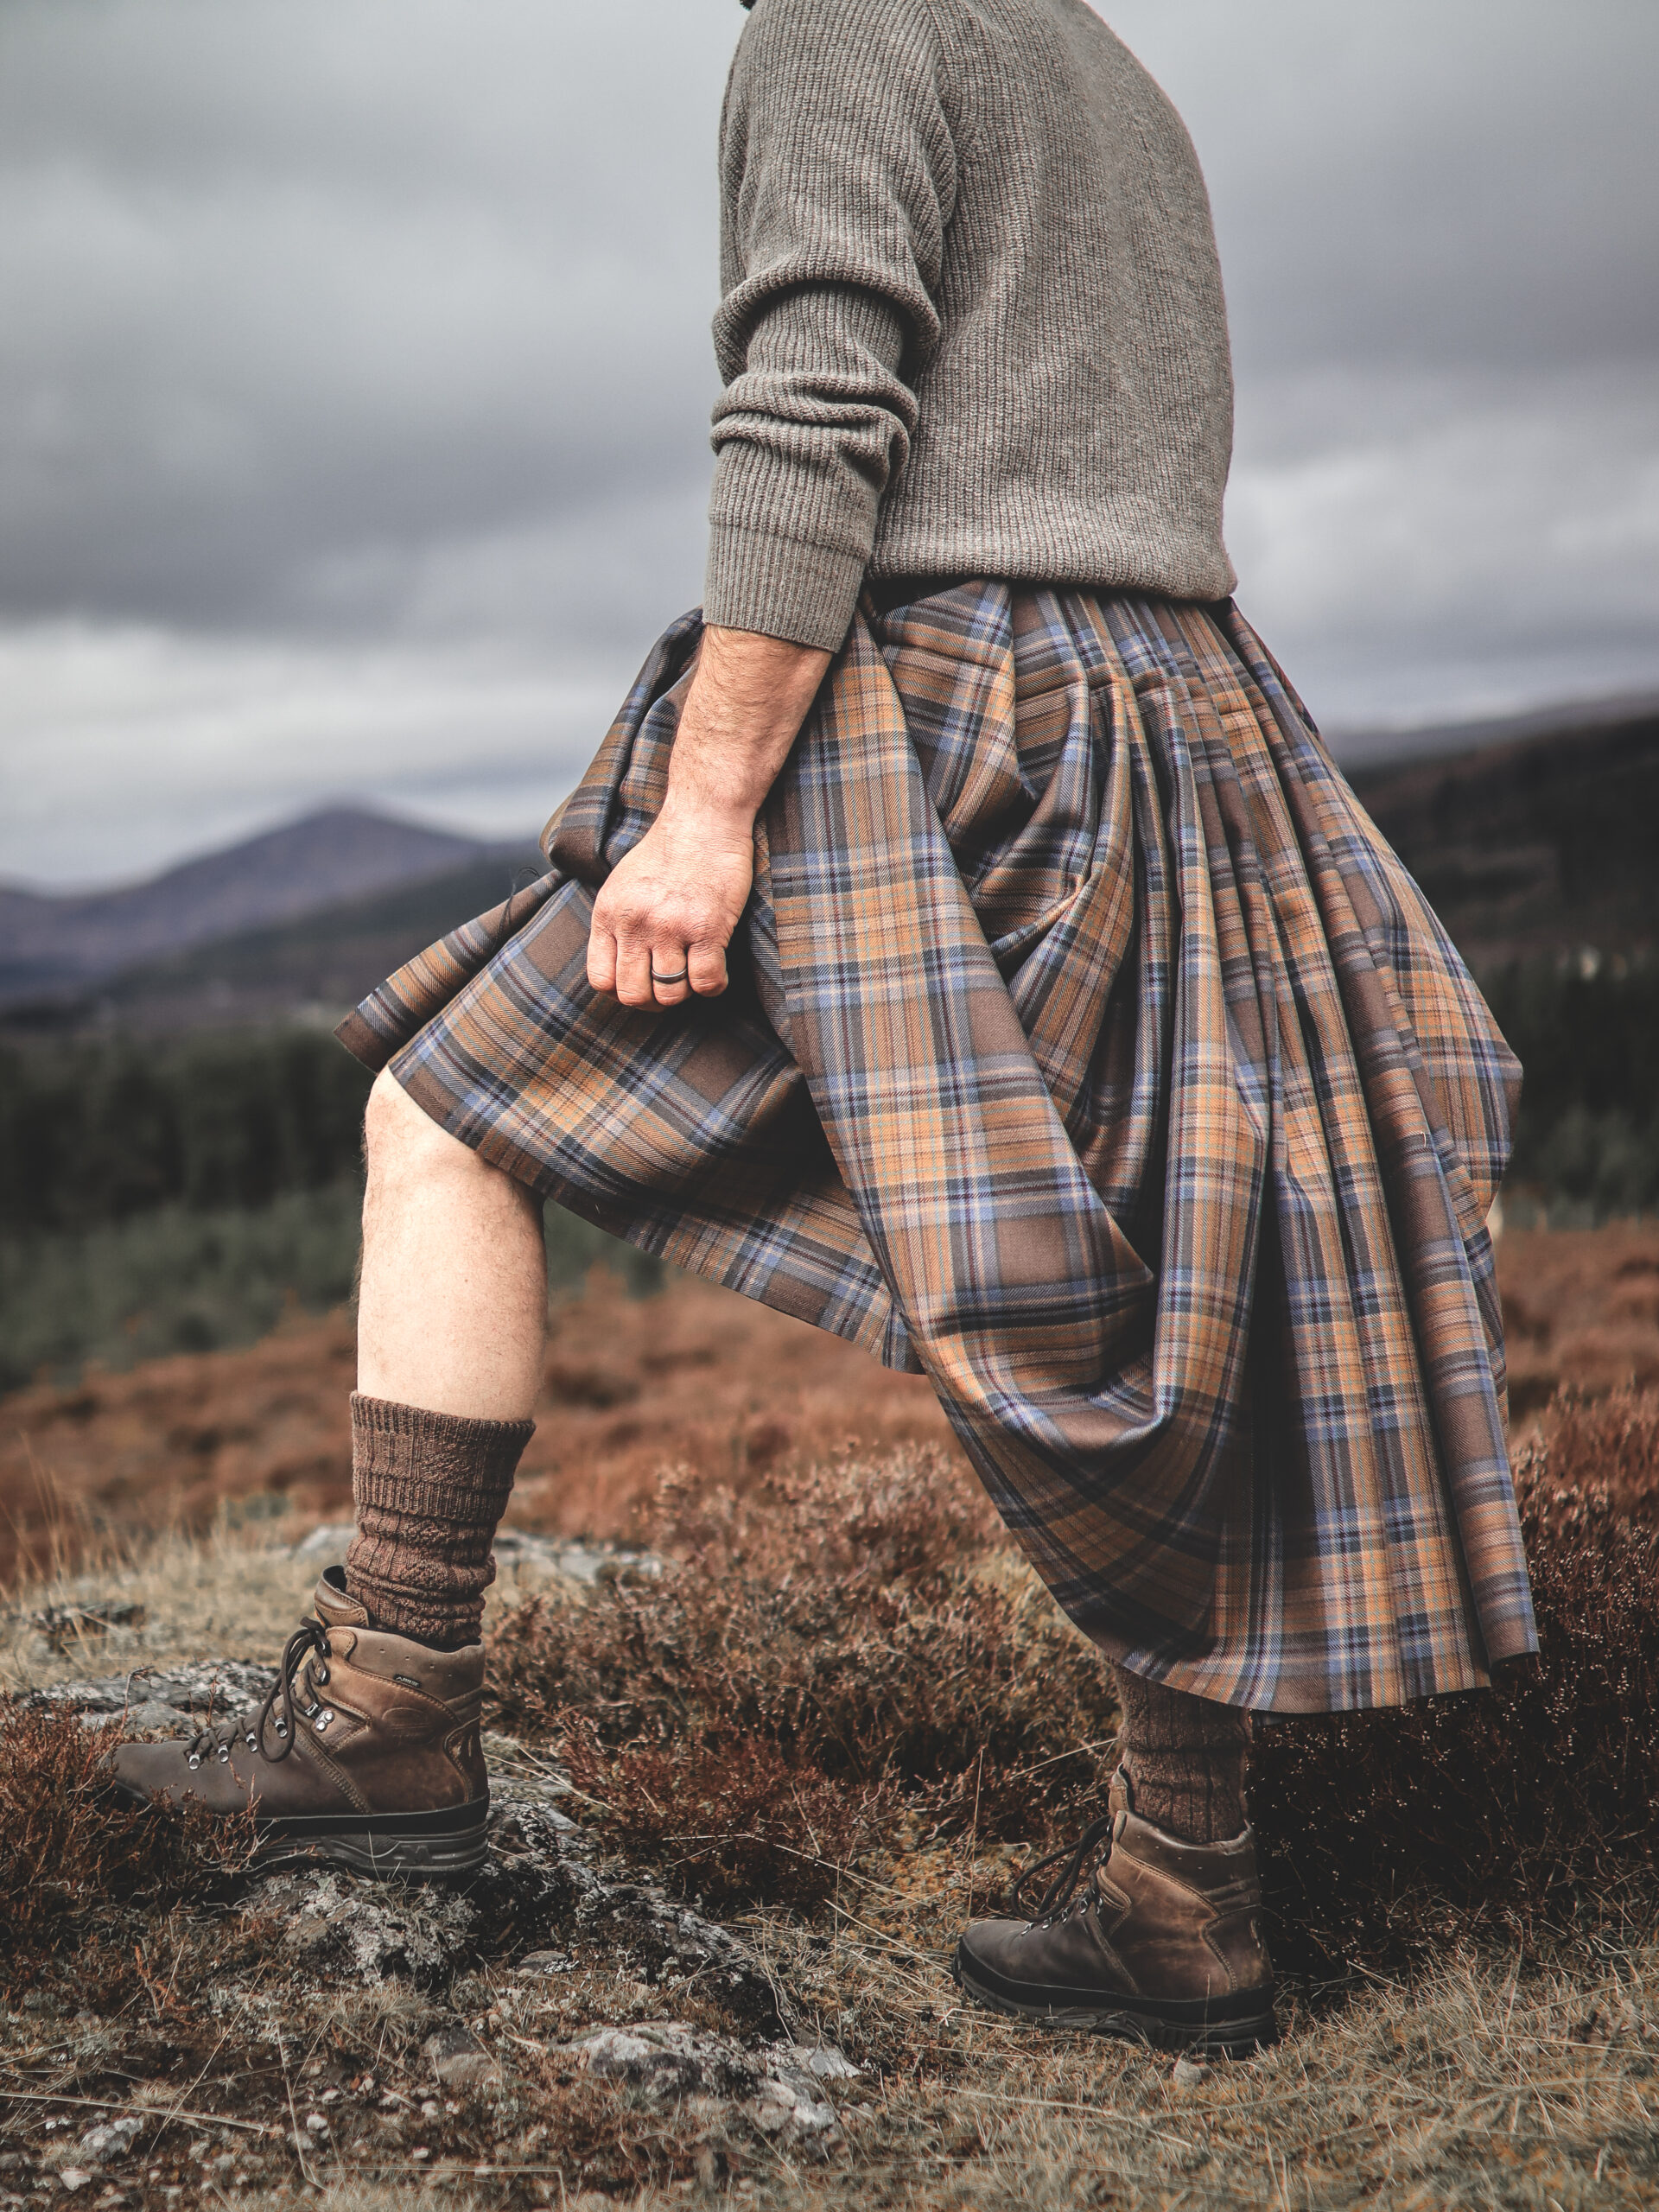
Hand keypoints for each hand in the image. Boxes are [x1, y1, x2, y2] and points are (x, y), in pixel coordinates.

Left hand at [587, 798, 754, 1007]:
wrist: (704, 818)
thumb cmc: (668, 850)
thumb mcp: (623, 884)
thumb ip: (617, 923)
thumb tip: (620, 965)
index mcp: (609, 913)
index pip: (601, 979)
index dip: (622, 991)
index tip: (640, 983)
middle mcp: (635, 924)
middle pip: (633, 995)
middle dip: (652, 1001)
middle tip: (668, 987)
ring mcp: (670, 927)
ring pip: (670, 993)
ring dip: (684, 991)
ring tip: (693, 973)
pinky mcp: (707, 928)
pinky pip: (706, 982)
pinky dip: (714, 986)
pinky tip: (717, 973)